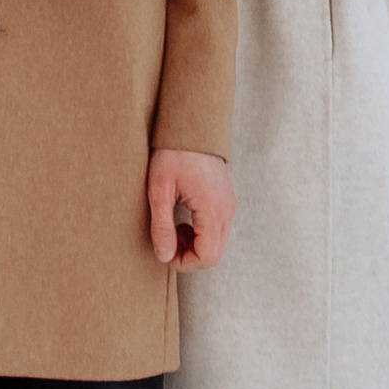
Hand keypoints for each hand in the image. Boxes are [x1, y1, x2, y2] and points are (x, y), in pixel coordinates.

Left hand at [148, 147, 233, 270]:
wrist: (192, 125)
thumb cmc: (173, 153)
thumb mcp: (159, 189)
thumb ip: (162, 225)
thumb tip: (164, 256)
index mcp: (212, 209)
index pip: (207, 256)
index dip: (184, 263)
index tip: (164, 252)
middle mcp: (226, 210)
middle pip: (214, 254)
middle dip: (189, 256)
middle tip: (167, 242)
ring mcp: (229, 205)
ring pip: (217, 243)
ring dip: (195, 245)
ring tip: (172, 230)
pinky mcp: (226, 200)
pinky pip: (217, 229)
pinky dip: (201, 234)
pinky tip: (183, 220)